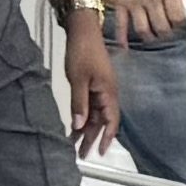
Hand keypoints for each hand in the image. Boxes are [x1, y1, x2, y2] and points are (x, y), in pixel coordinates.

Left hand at [63, 13, 123, 153]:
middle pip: (102, 121)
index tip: (99, 152)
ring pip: (94, 115)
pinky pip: (89, 106)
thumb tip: (79, 125)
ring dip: (85, 129)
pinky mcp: (92, 85)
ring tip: (74, 143)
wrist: (82, 31)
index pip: (111, 121)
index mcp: (108, 92)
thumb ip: (79, 104)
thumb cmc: (82, 52)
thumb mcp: (78, 80)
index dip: (107, 138)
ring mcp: (100, 89)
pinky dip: (82, 117)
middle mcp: (107, 93)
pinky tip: (74, 125)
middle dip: (91, 138)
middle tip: (81, 154)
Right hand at [106, 0, 185, 47]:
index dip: (181, 25)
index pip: (177, 17)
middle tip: (168, 32)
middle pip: (161, 27)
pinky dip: (123, 38)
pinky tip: (125, 47)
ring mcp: (135, 2)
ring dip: (150, 38)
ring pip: (143, 29)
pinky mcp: (121, 4)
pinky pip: (121, 24)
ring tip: (154, 37)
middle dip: (167, 33)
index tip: (180, 24)